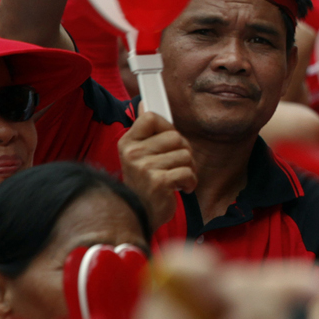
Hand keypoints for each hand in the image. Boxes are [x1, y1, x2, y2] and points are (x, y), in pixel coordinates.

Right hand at [118, 110, 196, 228]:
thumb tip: (145, 103)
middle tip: (176, 165)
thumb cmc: (145, 184)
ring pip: (185, 154)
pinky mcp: (158, 182)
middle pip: (176, 136)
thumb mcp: (139, 156)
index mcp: (127, 143)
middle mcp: (133, 153)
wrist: (140, 216)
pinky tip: (180, 188)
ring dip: (188, 168)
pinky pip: (188, 172)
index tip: (168, 141)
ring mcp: (144, 168)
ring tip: (176, 178)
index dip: (167, 127)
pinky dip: (190, 182)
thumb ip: (146, 132)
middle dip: (184, 151)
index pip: (151, 117)